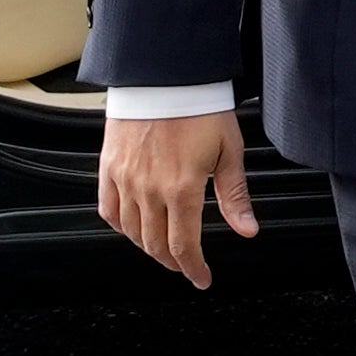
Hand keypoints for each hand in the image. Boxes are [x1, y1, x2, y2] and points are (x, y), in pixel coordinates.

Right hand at [99, 110, 255, 288]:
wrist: (164, 76)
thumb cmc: (201, 108)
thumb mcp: (229, 150)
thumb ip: (235, 195)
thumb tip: (247, 230)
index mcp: (182, 189)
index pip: (184, 246)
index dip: (193, 269)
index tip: (201, 279)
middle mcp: (149, 190)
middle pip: (156, 245)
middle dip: (173, 262)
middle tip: (186, 265)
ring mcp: (125, 180)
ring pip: (132, 232)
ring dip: (148, 248)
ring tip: (164, 249)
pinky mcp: (108, 168)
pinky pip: (108, 210)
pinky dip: (121, 227)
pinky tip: (132, 228)